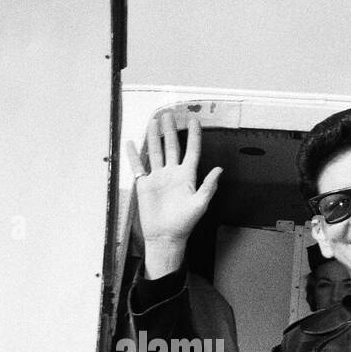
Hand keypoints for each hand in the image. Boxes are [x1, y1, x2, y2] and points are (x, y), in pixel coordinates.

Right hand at [129, 112, 221, 275]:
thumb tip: (219, 170)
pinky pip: (138, 166)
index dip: (194, 136)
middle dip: (170, 130)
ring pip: (156, 152)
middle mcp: (173, 174)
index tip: (194, 121)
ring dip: (154, 137)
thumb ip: (208, 186)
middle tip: (169, 114)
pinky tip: (131, 144)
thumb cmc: (184, 223)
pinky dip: (133, 155)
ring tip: (153, 122)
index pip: (192, 151)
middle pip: (171, 146)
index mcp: (187, 176)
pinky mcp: (145, 185)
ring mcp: (158, 178)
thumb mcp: (199, 205)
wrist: (165, 237)